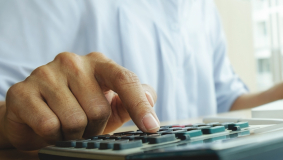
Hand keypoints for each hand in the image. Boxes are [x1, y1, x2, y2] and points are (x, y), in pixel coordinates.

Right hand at [0, 52, 159, 149]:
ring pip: (74, 120)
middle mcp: (72, 62)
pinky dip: (52, 136)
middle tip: (85, 126)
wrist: (33, 118)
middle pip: (99, 109)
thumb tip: (149, 98)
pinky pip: (48, 125)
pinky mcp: (22, 91)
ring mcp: (45, 73)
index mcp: (99, 63)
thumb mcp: (113, 104)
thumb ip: (136, 97)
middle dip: (95, 128)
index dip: (139, 106)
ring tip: (67, 128)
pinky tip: (48, 129)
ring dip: (73, 134)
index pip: (125, 80)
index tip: (151, 128)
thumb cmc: (80, 109)